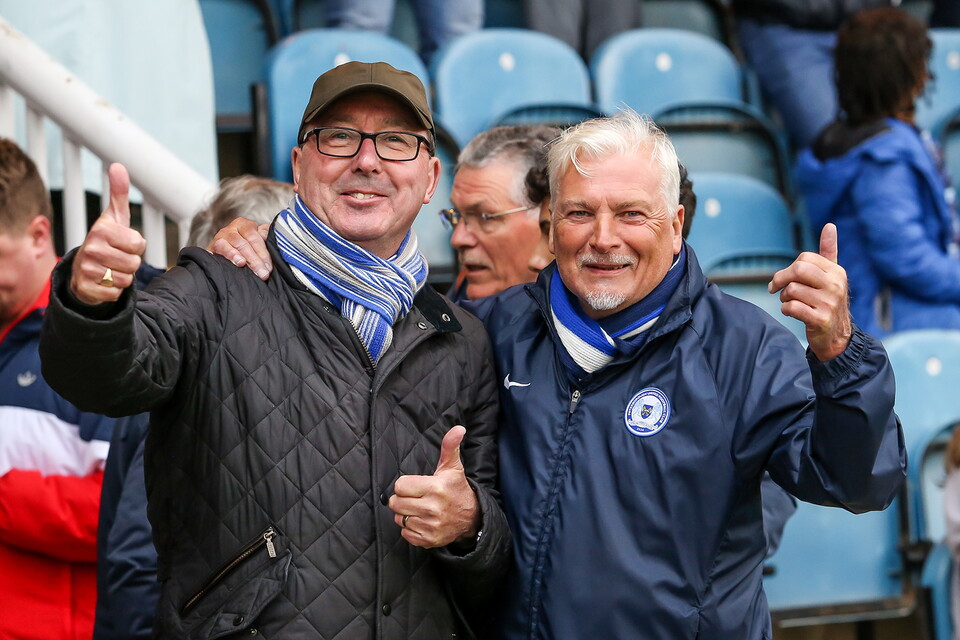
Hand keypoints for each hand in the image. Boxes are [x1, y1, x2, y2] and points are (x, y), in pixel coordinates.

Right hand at [69, 164, 145, 304]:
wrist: (82, 270)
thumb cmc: (106, 241)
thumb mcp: (114, 217)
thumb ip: (118, 193)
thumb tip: (117, 165)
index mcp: (101, 230)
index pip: (139, 243)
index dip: (136, 246)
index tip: (123, 243)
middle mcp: (91, 248)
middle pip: (134, 263)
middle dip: (131, 263)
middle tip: (116, 258)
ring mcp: (86, 270)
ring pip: (126, 279)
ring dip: (123, 277)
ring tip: (110, 269)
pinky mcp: (86, 289)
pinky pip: (116, 294)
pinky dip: (114, 291)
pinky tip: (103, 282)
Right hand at [207, 217, 271, 279]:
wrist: (218, 258)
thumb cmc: (241, 251)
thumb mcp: (254, 244)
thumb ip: (264, 240)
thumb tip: (274, 239)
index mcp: (246, 225)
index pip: (258, 236)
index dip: (265, 253)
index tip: (270, 267)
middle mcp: (234, 227)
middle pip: (250, 241)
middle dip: (259, 259)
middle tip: (264, 273)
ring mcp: (223, 234)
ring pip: (239, 244)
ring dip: (249, 258)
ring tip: (256, 270)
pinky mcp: (213, 244)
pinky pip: (223, 246)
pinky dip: (232, 255)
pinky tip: (240, 262)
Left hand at [389, 426, 480, 548]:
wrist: (471, 517)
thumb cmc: (456, 489)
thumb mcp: (452, 467)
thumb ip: (450, 446)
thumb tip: (459, 428)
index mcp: (435, 488)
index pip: (400, 486)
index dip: (405, 485)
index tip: (416, 486)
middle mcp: (432, 508)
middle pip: (396, 503)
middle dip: (402, 499)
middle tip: (416, 498)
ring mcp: (430, 526)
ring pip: (399, 519)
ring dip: (406, 514)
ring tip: (420, 509)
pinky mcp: (429, 540)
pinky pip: (405, 534)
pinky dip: (410, 529)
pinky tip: (422, 521)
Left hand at [768, 223, 851, 361]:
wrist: (837, 336)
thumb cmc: (828, 302)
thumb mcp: (831, 277)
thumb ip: (829, 252)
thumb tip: (829, 225)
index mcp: (836, 272)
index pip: (804, 258)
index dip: (788, 268)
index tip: (782, 279)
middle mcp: (835, 285)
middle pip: (798, 269)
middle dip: (781, 279)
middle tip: (775, 289)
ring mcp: (829, 303)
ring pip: (792, 290)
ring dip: (783, 298)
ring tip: (790, 303)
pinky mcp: (821, 319)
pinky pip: (792, 307)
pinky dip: (786, 310)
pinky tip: (792, 312)